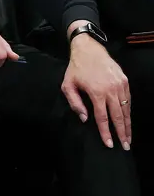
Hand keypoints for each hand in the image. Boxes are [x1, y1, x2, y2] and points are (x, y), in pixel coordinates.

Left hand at [61, 33, 130, 150]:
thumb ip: (75, 103)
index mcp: (96, 92)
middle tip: (125, 146)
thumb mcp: (67, 84)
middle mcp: (111, 90)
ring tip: (128, 137)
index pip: (103, 117)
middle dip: (122, 133)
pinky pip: (128, 100)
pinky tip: (128, 119)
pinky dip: (128, 111)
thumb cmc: (76, 68)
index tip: (110, 144)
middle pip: (118, 116)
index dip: (106, 132)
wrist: (88, 49)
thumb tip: (85, 119)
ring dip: (128, 124)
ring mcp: (120, 85)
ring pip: (126, 109)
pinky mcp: (124, 81)